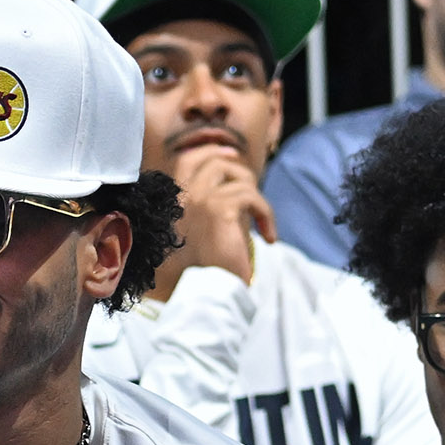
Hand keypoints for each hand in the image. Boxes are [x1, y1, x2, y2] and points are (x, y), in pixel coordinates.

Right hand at [170, 150, 274, 283]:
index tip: (231, 155)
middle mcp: (183, 198)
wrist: (207, 294)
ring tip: (261, 221)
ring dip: (256, 196)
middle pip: (214, 159)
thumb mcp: (207, 232)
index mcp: (175, 203)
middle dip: (239, 169)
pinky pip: (252, 196)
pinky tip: (269, 237)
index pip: (187, 160)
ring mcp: (200, 200)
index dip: (211, 150)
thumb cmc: (207, 271)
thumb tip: (236, 185)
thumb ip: (211, 207)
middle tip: (254, 187)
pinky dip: (266, 215)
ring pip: (237, 175)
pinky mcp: (220, 209)